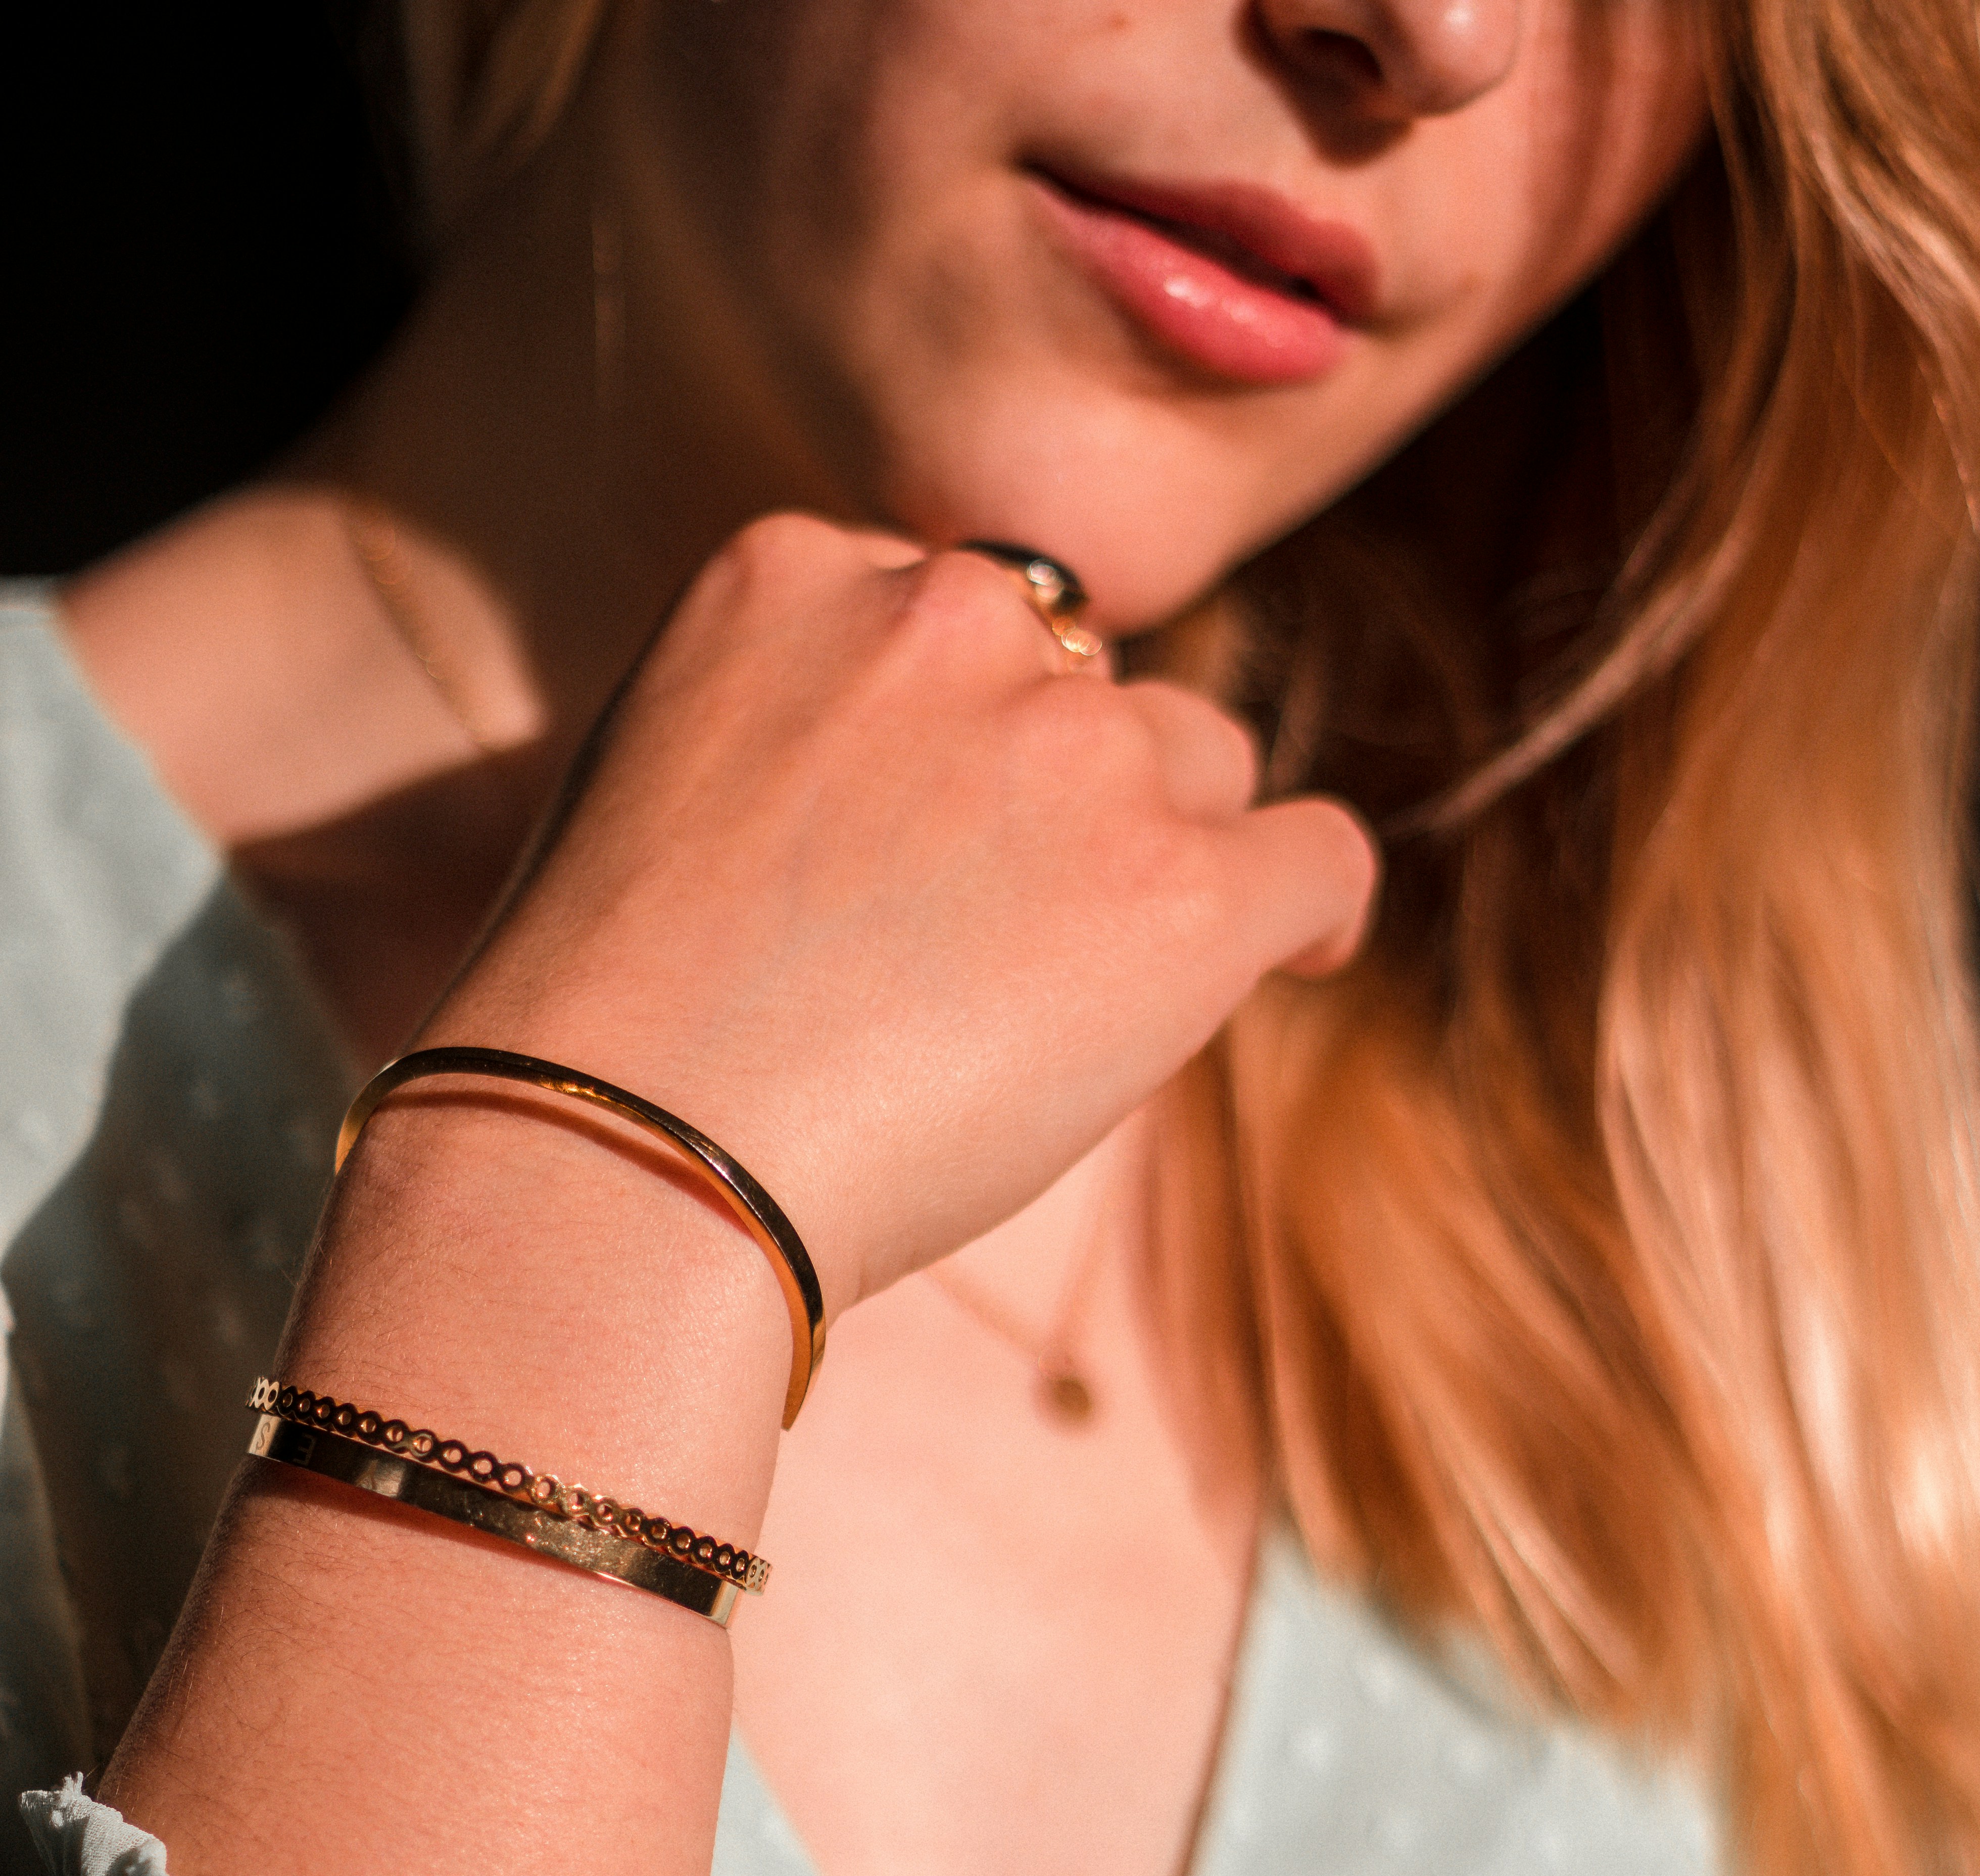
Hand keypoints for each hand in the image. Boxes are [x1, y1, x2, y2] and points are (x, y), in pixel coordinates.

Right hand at [433, 517, 1377, 1313]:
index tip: (939, 837)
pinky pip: (1317, 856)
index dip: (968, 731)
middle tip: (984, 941)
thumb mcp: (666, 786)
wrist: (623, 1151)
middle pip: (1085, 680)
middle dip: (1059, 790)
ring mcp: (1074, 752)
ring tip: (1069, 995)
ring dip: (1159, 855)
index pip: (958, 616)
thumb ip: (802, 731)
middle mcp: (950, 620)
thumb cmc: (614, 1026)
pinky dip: (1314, 912)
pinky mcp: (1175, 890)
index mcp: (798, 572)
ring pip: (1195, 766)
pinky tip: (1302, 957)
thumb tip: (927, 798)